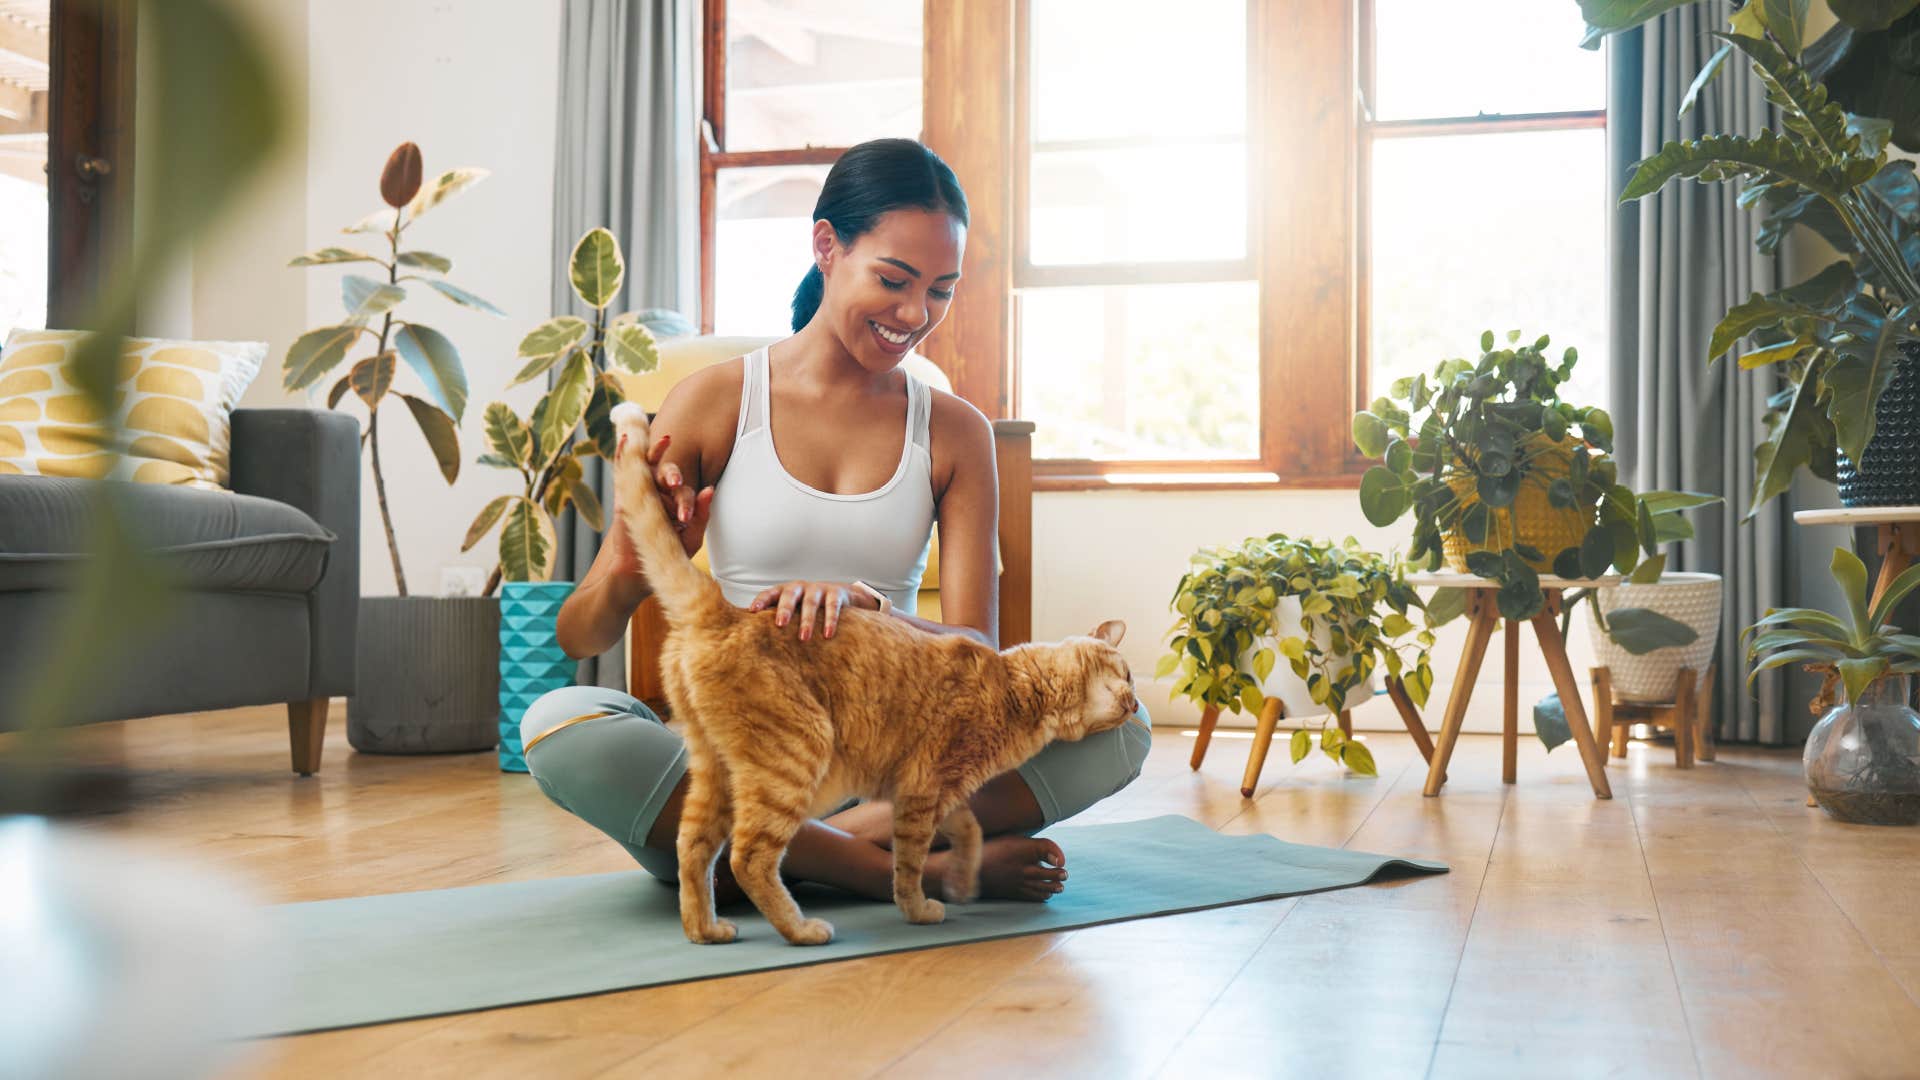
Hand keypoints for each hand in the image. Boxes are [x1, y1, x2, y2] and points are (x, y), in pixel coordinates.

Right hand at [615, 432, 713, 561]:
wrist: (640, 568)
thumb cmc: (669, 552)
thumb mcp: (691, 536)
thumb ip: (702, 513)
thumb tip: (710, 489)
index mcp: (677, 499)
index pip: (683, 491)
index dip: (685, 502)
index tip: (683, 519)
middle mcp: (659, 490)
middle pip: (666, 471)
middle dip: (672, 475)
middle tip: (676, 483)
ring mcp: (640, 488)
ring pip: (647, 463)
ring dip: (654, 451)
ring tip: (665, 441)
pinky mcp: (622, 492)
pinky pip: (623, 467)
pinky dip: (623, 452)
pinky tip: (627, 439)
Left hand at [748, 580, 870, 640]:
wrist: (841, 594)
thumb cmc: (807, 605)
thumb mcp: (792, 606)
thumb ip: (777, 615)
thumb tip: (751, 634)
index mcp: (786, 590)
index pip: (770, 593)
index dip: (761, 600)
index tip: (752, 611)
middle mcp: (800, 587)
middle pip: (790, 595)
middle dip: (784, 609)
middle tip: (780, 624)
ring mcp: (818, 588)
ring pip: (810, 603)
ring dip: (807, 620)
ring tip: (804, 638)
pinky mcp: (836, 594)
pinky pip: (832, 607)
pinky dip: (830, 620)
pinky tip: (828, 635)